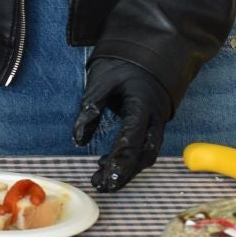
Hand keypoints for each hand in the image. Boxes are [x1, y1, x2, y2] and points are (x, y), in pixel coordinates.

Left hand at [71, 55, 173, 191]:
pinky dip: (129, 159)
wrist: (150, 50)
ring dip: (127, 170)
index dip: (120, 161)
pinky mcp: (153, 124)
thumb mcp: (101, 78)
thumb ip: (90, 106)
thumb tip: (78, 139)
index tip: (107, 178)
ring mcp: (157, 122)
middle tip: (102, 186)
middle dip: (125, 173)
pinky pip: (145, 148)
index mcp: (143, 104)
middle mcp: (155, 117)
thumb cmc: (124, 62)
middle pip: (145, 154)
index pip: (132, 138)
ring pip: (147, 154)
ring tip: (101, 180)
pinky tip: (108, 164)